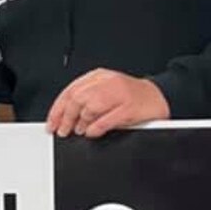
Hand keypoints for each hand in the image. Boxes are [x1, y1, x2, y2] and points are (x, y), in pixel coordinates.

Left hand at [46, 68, 169, 138]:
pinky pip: (106, 119)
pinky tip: (92, 132)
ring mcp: (119, 94)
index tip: (51, 123)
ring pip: (90, 107)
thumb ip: (86, 99)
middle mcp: (108, 82)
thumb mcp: (105, 91)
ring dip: (80, 122)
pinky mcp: (129, 107)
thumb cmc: (130, 96)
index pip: (70, 91)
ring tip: (78, 131)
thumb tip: (63, 117)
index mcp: (98, 77)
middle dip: (65, 117)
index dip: (57, 109)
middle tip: (62, 131)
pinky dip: (95, 128)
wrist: (159, 96)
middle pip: (77, 98)